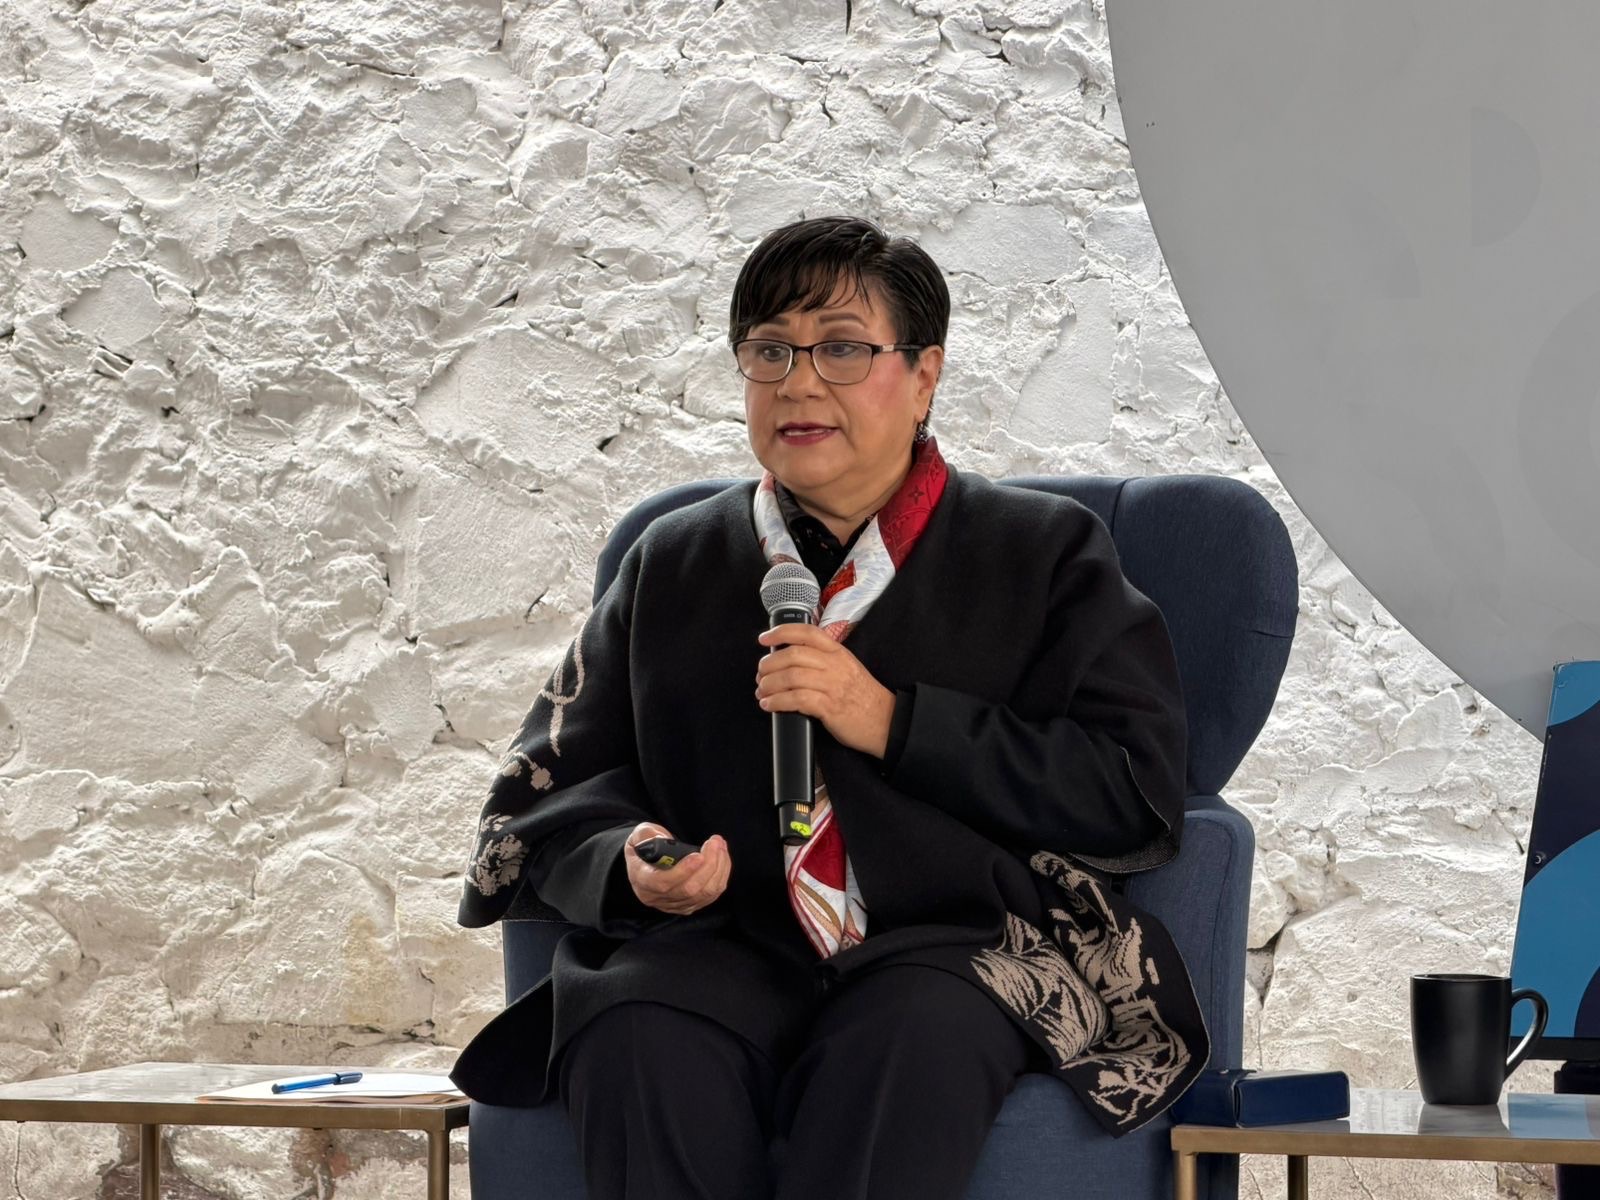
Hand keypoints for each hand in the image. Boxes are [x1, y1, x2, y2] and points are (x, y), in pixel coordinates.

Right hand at [623, 823, 730, 915]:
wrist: (646, 862)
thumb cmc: (644, 846)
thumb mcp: (640, 834)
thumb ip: (647, 834)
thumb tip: (663, 839)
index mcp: (642, 879)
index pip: (662, 883)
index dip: (682, 871)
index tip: (698, 855)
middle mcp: (656, 897)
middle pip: (689, 890)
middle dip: (708, 864)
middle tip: (715, 842)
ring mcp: (673, 904)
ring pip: (703, 894)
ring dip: (718, 868)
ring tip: (720, 846)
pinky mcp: (688, 905)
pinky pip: (711, 895)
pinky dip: (721, 876)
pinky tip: (722, 858)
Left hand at [755, 623, 895, 757]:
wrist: (886, 722)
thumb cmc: (863, 697)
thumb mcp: (847, 668)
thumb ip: (823, 660)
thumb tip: (789, 659)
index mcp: (838, 653)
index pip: (806, 633)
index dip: (781, 632)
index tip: (764, 639)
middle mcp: (835, 666)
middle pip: (792, 655)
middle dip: (769, 665)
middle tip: (761, 675)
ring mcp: (832, 686)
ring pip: (791, 676)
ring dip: (770, 685)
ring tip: (762, 692)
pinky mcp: (830, 707)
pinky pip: (797, 699)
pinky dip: (778, 702)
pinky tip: (770, 705)